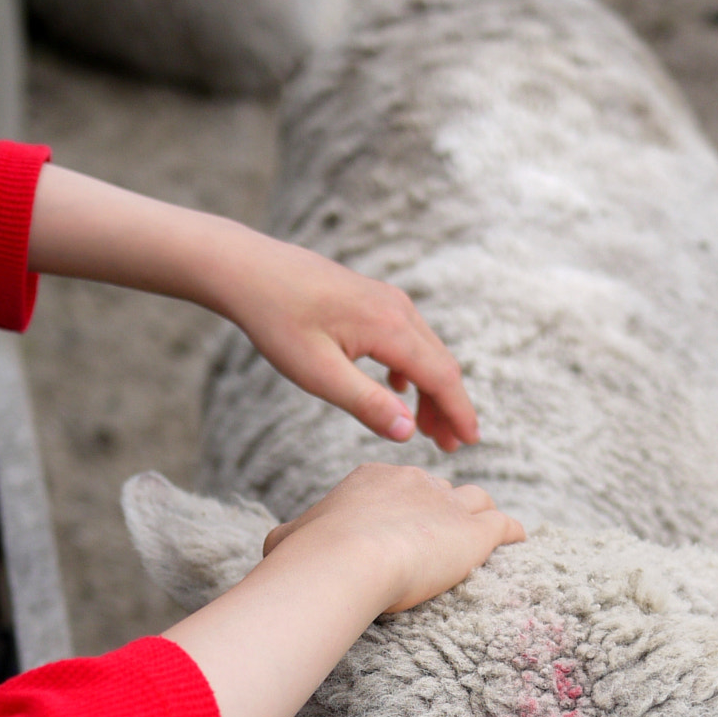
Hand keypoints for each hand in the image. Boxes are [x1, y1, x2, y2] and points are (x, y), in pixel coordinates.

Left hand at [26, 166, 479, 451]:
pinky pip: (407, 337)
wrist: (248, 268)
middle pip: (441, 364)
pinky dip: (412, 369)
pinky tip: (398, 389)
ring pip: (426, 350)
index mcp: (390, 327)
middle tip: (449, 448)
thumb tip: (409, 432)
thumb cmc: (278, 320)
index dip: (458, 413)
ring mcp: (387, 299)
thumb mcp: (318, 373)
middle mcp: (398, 308)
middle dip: (448, 407)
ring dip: (430, 389)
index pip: (441, 377)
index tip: (469, 444)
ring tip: (426, 427)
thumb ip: (366, 403)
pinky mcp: (372, 297)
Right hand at [262, 464, 522, 612]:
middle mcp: (414, 482)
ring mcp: (448, 504)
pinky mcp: (475, 532)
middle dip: (442, 510)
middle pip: (439, 489)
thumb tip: (276, 544)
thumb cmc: (311, 553)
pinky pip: (504, 525)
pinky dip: (512, 533)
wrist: (345, 560)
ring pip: (476, 499)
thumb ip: (290, 537)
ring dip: (480, 514)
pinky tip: (518, 541)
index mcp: (373, 478)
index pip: (399, 484)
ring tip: (485, 532)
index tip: (401, 527)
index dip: (404, 505)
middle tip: (440, 536)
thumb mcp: (288, 539)